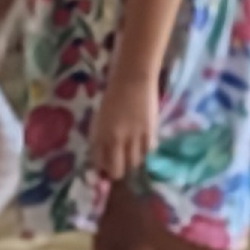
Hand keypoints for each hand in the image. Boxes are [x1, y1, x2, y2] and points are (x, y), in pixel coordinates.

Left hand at [91, 69, 160, 187]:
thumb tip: (103, 157)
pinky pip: (148, 152)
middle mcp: (115, 140)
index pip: (99, 163)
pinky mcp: (150, 133)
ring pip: (134, 163)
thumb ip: (101, 137)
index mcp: (100, 135)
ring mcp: (134, 137)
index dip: (102, 168)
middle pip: (117, 171)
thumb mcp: (100, 118)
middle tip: (120, 164)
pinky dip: (146, 150)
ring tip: (133, 150)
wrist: (133, 79)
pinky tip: (143, 142)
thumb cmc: (113, 96)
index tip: (105, 166)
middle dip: (117, 171)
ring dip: (132, 160)